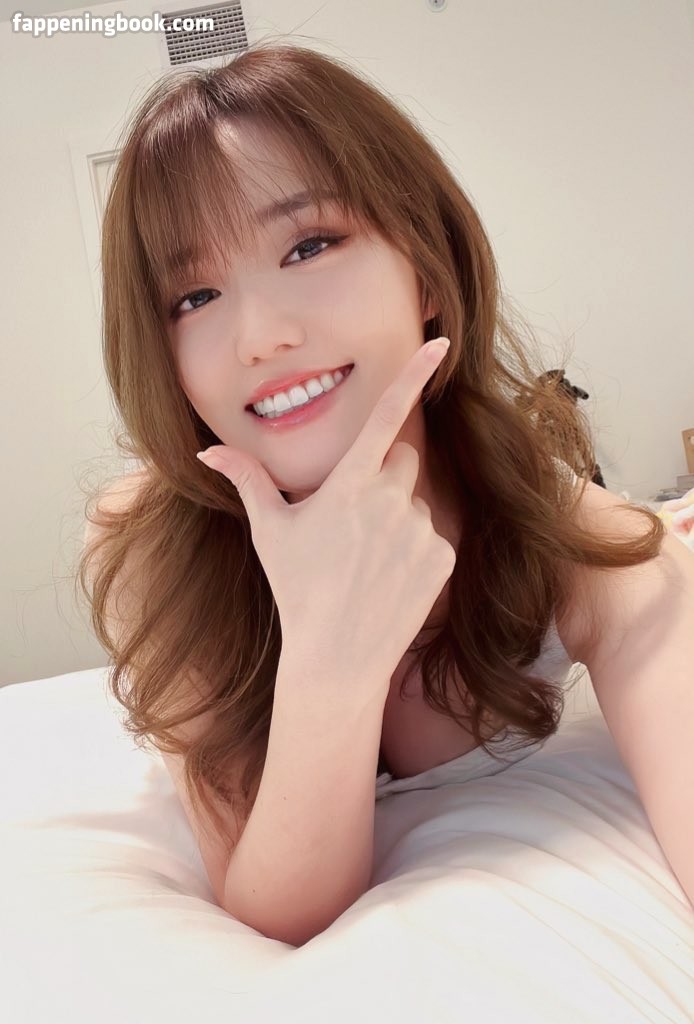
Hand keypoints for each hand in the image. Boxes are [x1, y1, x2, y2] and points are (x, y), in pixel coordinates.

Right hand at [197, 338, 455, 697]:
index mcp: (349, 484)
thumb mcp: (270, 532)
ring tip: (369, 559)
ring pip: (418, 500)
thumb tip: (206, 449)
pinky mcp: (443, 558)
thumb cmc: (297, 590)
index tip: (443, 343)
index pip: (387, 416)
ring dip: (399, 516)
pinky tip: (390, 578)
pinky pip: (434, 535)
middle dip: (385, 476)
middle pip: (403, 460)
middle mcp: (390, 500)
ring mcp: (421, 530)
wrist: (336, 657)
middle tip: (356, 517)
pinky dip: (417, 549)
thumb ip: (247, 480)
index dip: (416, 375)